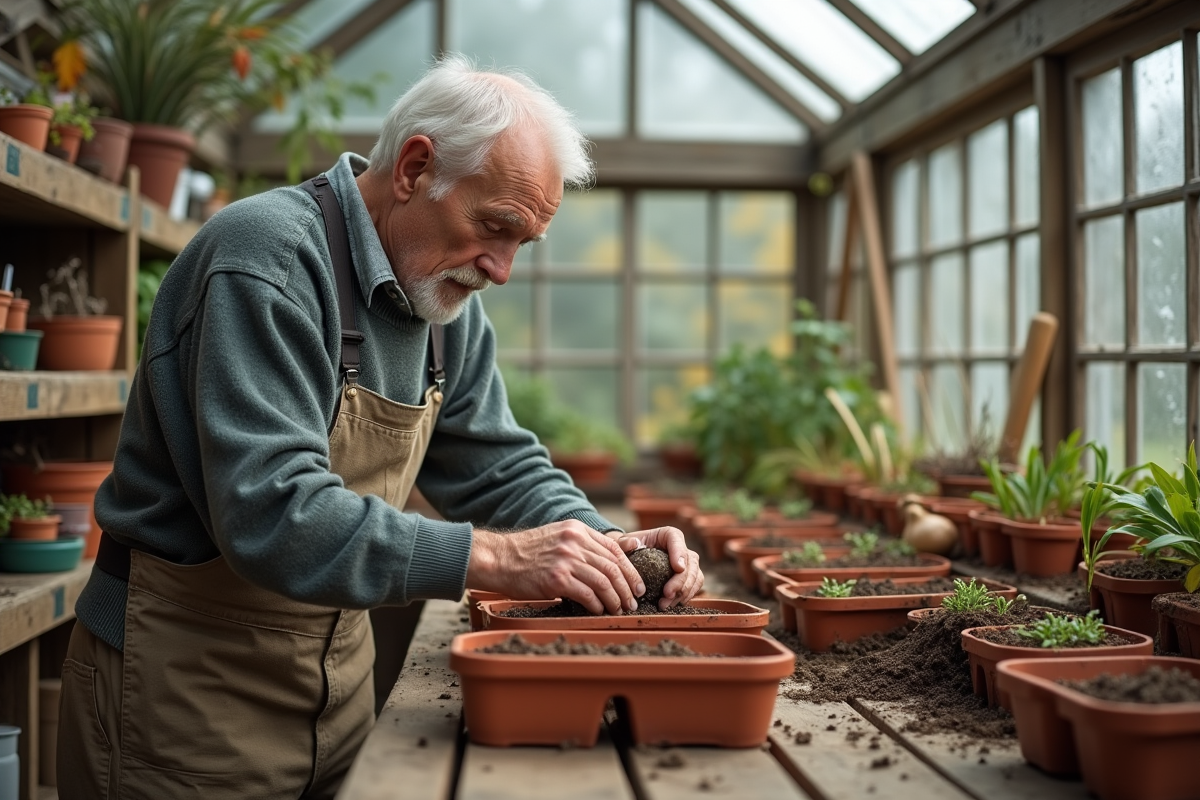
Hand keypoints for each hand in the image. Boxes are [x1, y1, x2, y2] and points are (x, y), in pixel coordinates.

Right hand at [467, 521, 643, 614]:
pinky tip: (599, 611)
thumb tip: (607, 563)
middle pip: (612, 567)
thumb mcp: (557, 537)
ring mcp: (565, 560)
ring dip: (615, 599)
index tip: (636, 584)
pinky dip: (597, 605)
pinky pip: (587, 594)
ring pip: (604, 581)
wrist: (498, 559)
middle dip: (627, 587)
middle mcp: (574, 542)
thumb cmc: (526, 553)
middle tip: (633, 602)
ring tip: (619, 610)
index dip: (630, 569)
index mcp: (577, 530)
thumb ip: (581, 545)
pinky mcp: (556, 578)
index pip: (614, 549)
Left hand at [615, 527, 703, 609]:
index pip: (677, 540)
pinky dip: (685, 597)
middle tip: (667, 594)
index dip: (680, 554)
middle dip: (681, 581)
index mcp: (668, 535)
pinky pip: (695, 587)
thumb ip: (625, 543)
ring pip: (696, 577)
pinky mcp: (689, 578)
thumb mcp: (623, 544)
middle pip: (691, 563)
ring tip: (665, 604)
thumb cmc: (629, 550)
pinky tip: (671, 604)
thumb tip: (634, 543)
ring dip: (683, 592)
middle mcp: (682, 548)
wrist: (633, 560)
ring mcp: (688, 564)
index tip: (678, 568)